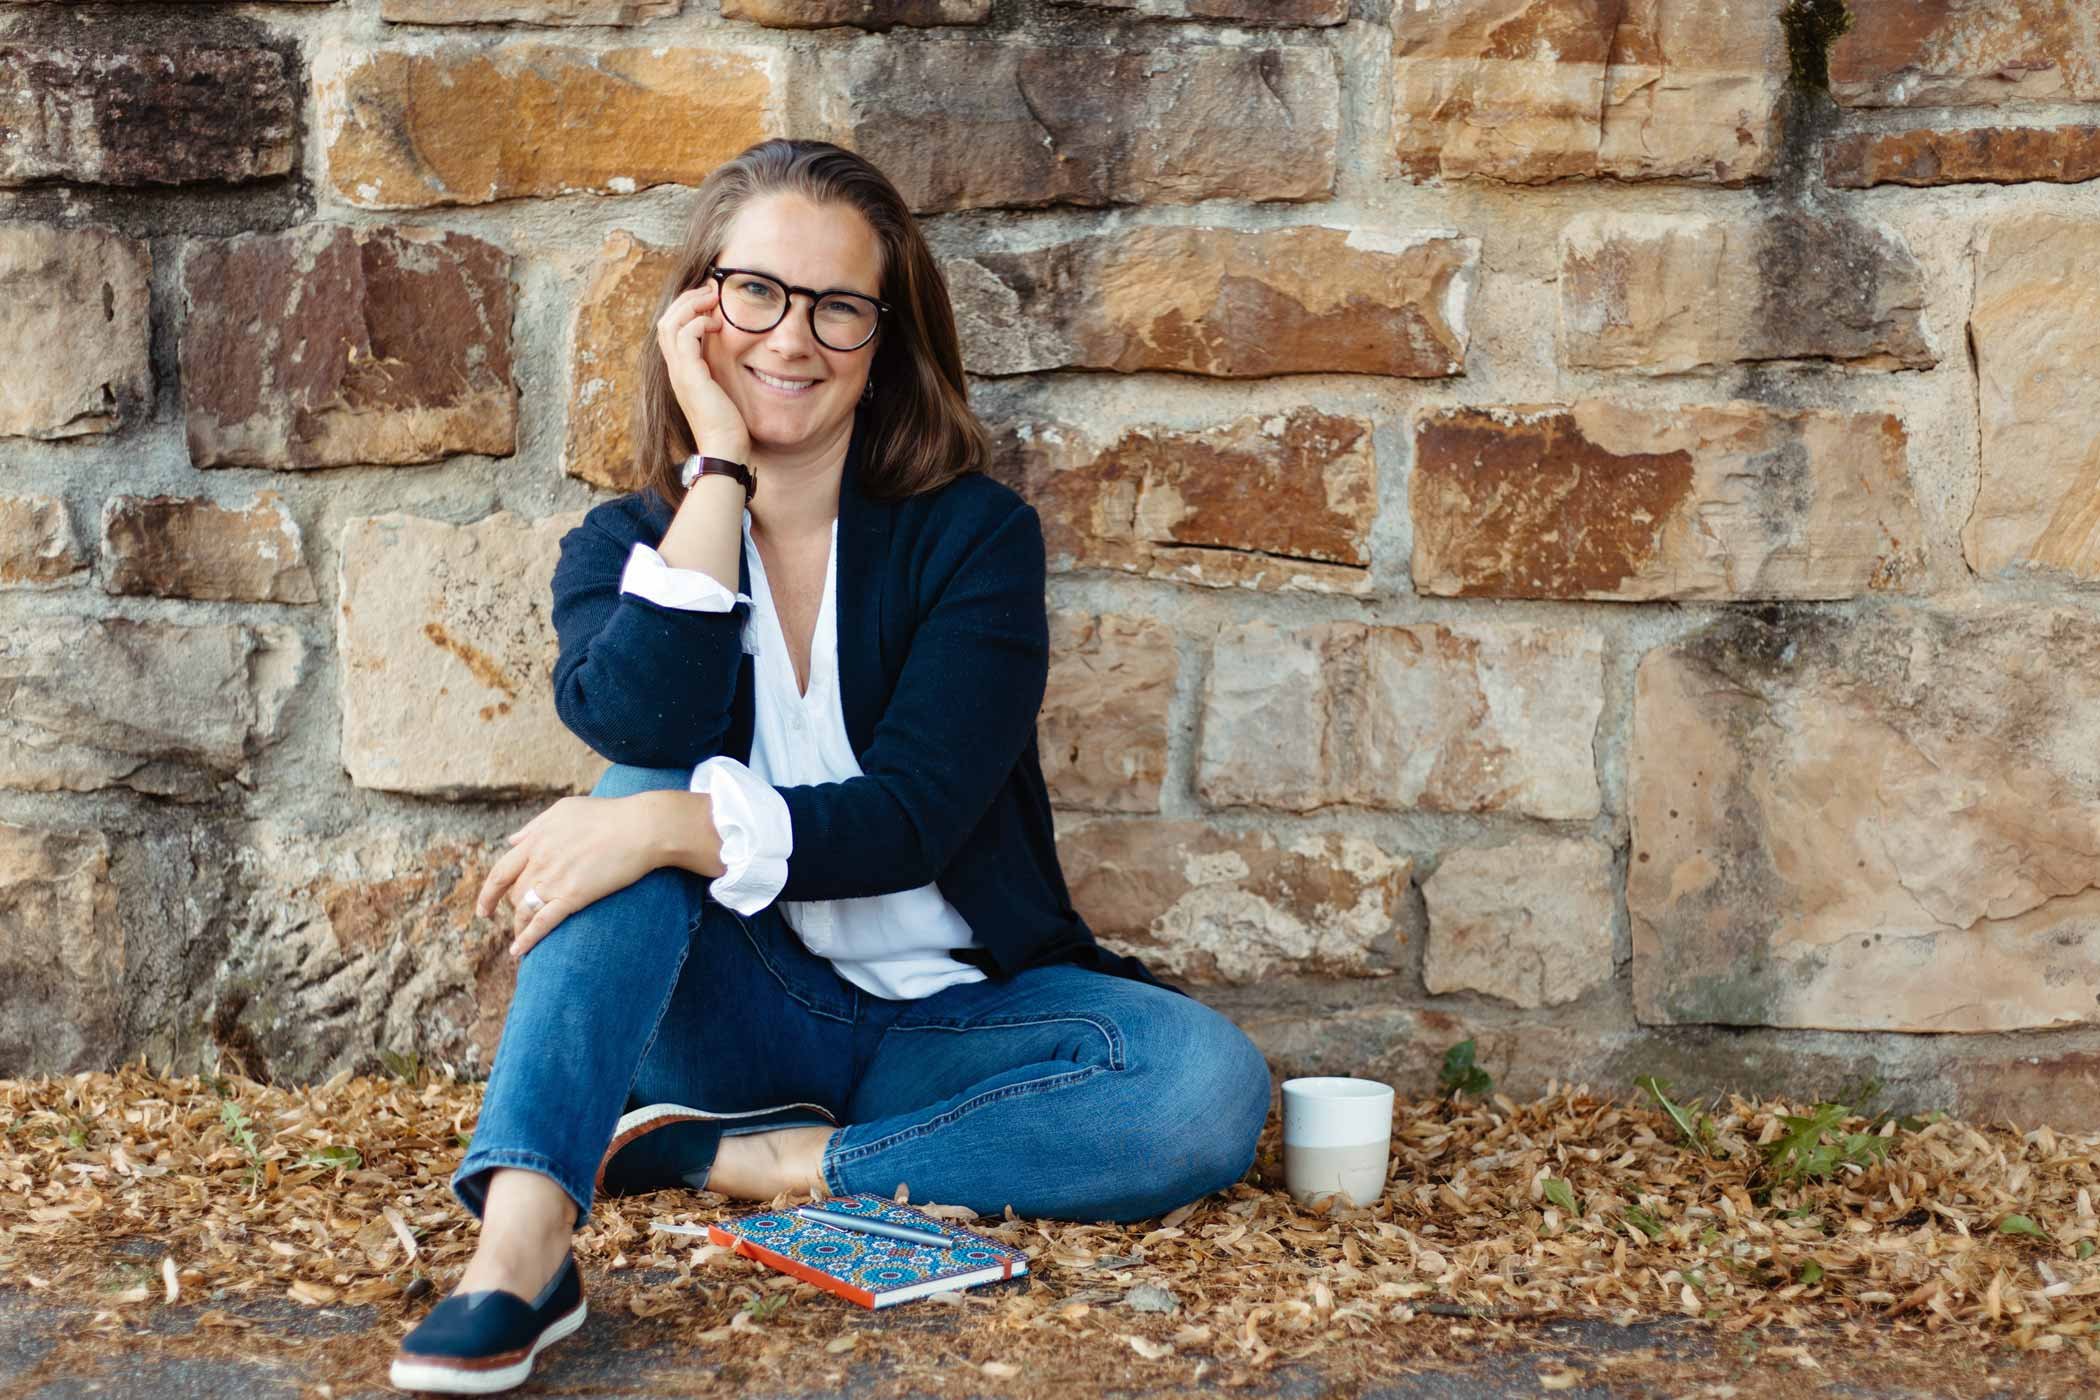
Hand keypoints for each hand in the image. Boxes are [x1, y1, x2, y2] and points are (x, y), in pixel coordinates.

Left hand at [477, 793, 689, 958]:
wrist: (639, 827)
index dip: (488, 893)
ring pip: (524, 910)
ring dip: (519, 927)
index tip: (484, 909)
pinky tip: (519, 952)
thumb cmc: (607, 814)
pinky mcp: (573, 896)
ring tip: (521, 938)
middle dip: (513, 909)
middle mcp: (539, 862)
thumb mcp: (564, 810)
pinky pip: (542, 923)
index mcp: (535, 841)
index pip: (500, 872)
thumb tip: (512, 841)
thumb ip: (534, 827)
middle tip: (521, 918)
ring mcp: (554, 880)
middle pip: (513, 894)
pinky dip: (527, 939)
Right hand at [656, 282, 750, 463]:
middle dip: (686, 300)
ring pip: (669, 324)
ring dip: (691, 306)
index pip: (671, 330)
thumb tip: (733, 351)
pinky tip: (716, 324)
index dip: (686, 309)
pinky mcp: (690, 376)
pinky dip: (698, 323)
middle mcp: (675, 370)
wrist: (724, 449)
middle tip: (710, 291)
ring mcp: (679, 373)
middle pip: (665, 321)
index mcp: (681, 371)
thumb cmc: (728, 425)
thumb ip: (720, 370)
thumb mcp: (723, 389)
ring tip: (713, 300)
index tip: (709, 300)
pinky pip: (684, 337)